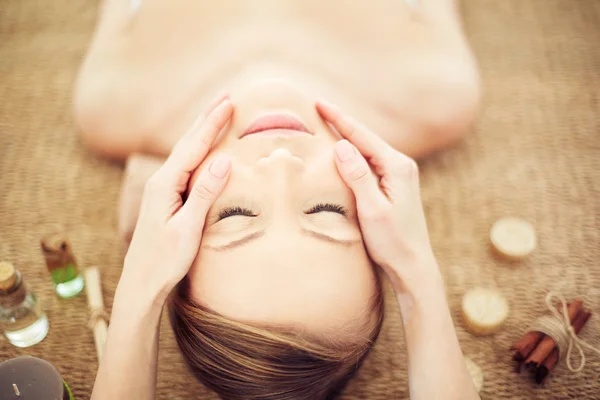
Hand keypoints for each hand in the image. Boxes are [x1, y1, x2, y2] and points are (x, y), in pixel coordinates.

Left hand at [122, 94, 232, 300]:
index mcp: (165, 185)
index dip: (212, 124)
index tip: (229, 102)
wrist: (142, 284)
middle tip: (225, 96)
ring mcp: (162, 190)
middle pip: (187, 143)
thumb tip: (223, 160)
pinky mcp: (166, 199)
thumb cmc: (164, 260)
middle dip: (207, 119)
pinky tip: (203, 149)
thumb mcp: (187, 228)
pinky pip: (185, 166)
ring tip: (215, 114)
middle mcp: (161, 182)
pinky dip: (198, 150)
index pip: (193, 147)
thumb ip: (204, 193)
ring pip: (186, 153)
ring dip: (202, 131)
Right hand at [316, 100, 438, 291]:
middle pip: (365, 138)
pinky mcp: (393, 186)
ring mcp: (398, 176)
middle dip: (341, 122)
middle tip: (318, 106)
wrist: (413, 266)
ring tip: (326, 122)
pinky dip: (353, 154)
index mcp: (397, 167)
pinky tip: (342, 152)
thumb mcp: (372, 209)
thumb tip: (342, 145)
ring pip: (367, 149)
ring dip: (346, 136)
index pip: (362, 136)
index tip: (319, 103)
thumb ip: (358, 176)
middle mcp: (401, 166)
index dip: (338, 119)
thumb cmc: (393, 241)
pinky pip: (369, 162)